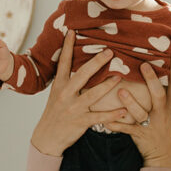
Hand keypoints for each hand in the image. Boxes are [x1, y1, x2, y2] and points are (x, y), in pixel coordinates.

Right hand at [30, 31, 125, 156]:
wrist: (46, 138)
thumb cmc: (55, 113)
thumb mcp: (57, 94)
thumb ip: (67, 80)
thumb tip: (78, 65)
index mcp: (59, 85)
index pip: (64, 63)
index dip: (68, 47)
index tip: (73, 32)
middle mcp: (65, 94)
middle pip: (82, 75)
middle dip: (96, 62)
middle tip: (110, 52)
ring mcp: (73, 108)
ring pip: (93, 94)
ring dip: (108, 85)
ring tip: (119, 76)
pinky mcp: (81, 122)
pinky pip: (99, 117)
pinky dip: (112, 114)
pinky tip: (124, 111)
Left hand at [106, 52, 170, 169]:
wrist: (164, 154)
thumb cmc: (163, 125)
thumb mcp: (168, 109)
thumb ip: (165, 91)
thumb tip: (160, 68)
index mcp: (170, 103)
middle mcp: (163, 112)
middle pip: (159, 94)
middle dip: (152, 80)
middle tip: (143, 65)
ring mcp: (152, 124)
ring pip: (142, 112)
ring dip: (131, 102)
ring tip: (121, 91)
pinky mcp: (142, 135)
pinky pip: (128, 130)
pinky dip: (117, 125)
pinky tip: (106, 122)